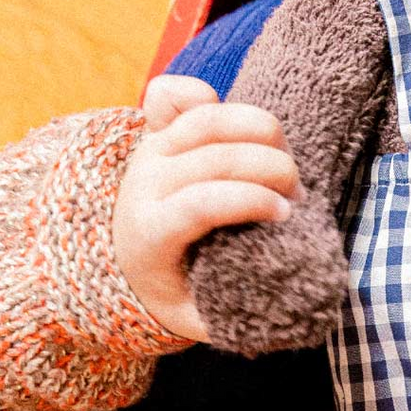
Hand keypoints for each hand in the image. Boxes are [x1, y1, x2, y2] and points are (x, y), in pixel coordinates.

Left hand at [114, 75, 302, 341]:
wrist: (115, 258)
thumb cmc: (170, 288)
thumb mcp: (194, 316)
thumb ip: (232, 315)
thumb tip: (285, 311)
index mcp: (150, 234)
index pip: (200, 203)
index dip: (249, 200)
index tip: (284, 214)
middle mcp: (145, 184)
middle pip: (214, 157)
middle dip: (270, 169)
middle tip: (295, 194)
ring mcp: (150, 151)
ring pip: (206, 118)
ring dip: (260, 132)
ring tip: (282, 158)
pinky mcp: (156, 129)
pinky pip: (173, 94)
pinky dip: (206, 93)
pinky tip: (237, 121)